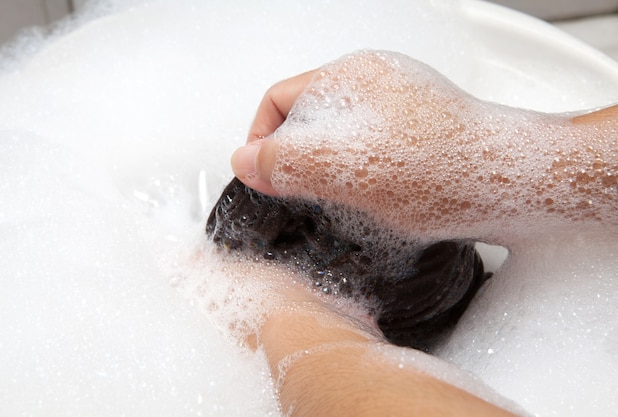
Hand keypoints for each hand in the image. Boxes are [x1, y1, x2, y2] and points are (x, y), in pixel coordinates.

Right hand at [232, 50, 616, 243]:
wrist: (515, 185)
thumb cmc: (441, 169)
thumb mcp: (343, 168)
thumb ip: (284, 163)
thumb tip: (245, 162)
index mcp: (350, 77)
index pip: (279, 100)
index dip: (260, 140)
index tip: (260, 177)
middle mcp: (374, 86)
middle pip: (307, 120)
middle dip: (294, 158)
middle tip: (296, 195)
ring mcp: (398, 112)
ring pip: (339, 139)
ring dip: (326, 172)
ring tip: (334, 202)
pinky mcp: (418, 139)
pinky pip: (369, 153)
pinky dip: (357, 177)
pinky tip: (367, 202)